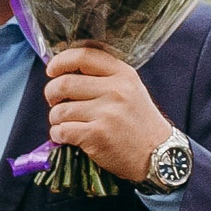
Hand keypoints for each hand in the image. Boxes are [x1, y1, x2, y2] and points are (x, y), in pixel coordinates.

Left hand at [44, 46, 173, 183]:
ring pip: (60, 110)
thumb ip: (105, 77)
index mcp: (123, 74)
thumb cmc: (139, 123)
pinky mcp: (97, 135)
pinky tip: (66, 137)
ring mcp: (107, 113)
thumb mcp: (131, 90)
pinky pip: (62, 130)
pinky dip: (58, 135)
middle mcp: (116, 90)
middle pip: (64, 83)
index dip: (61, 61)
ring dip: (56, 119)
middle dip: (51, 94)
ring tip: (66, 123)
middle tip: (55, 102)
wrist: (159, 155)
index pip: (83, 56)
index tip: (52, 70)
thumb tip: (65, 72)